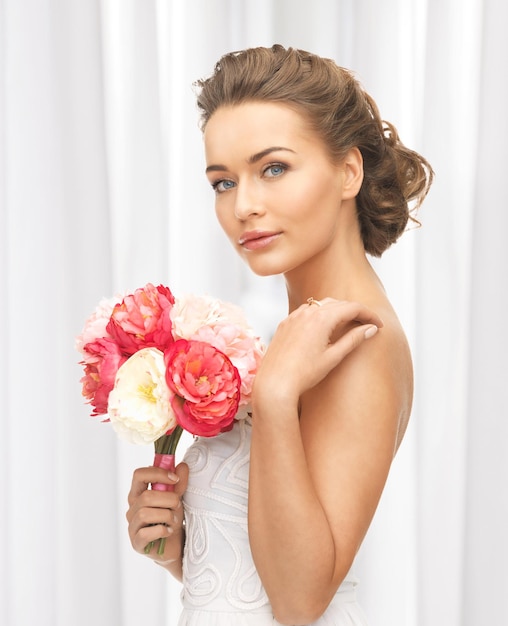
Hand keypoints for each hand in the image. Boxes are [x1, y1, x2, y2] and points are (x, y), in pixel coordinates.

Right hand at [126, 461, 188, 562]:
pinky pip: (145, 534)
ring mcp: (132, 526)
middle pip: (146, 496)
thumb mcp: (177, 498)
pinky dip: (162, 531)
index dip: (157, 473)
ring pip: (145, 514)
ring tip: (174, 520)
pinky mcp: (137, 543)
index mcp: (139, 493)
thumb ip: (179, 483)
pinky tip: (169, 531)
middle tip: (178, 505)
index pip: (139, 475)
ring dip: (166, 515)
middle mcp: (132, 508)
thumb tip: (182, 465)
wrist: (174, 545)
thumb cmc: (171, 518)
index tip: (175, 479)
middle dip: (168, 499)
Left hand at [253, 298, 382, 401]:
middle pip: (338, 303)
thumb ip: (353, 339)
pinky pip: (306, 311)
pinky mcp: (285, 323)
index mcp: (321, 319)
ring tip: (348, 324)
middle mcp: (307, 312)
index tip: (379, 325)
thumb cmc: (304, 373)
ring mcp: (294, 316)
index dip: (369, 314)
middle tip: (367, 324)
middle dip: (355, 311)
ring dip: (337, 310)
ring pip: (321, 304)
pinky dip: (320, 314)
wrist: (274, 383)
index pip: (352, 308)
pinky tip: (324, 327)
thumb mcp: (333, 357)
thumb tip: (371, 329)